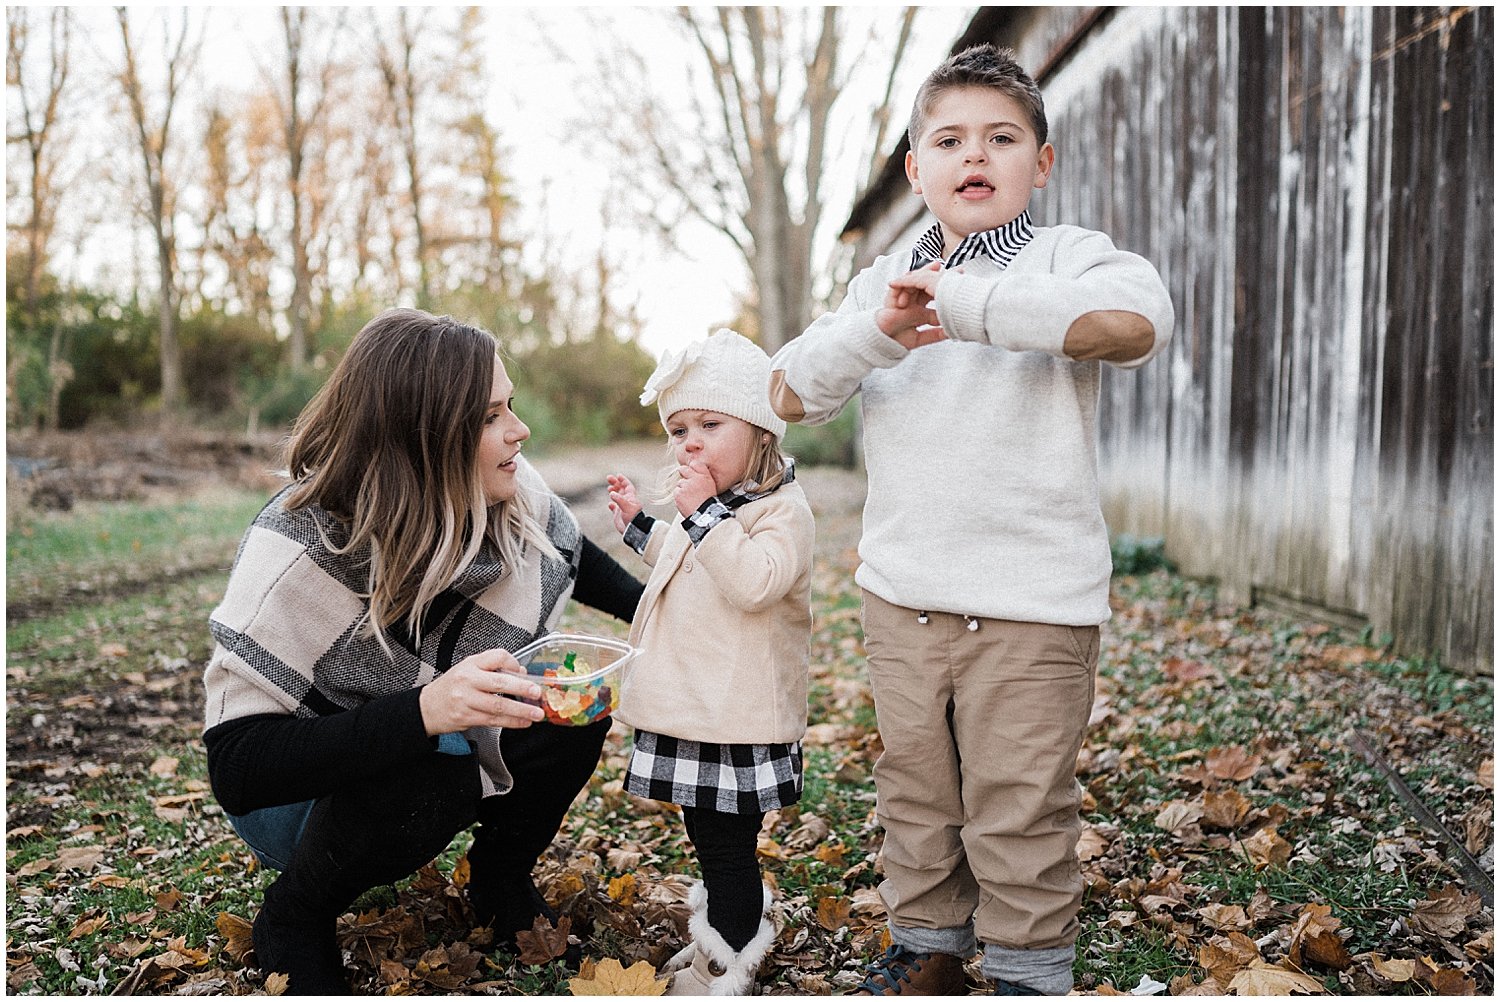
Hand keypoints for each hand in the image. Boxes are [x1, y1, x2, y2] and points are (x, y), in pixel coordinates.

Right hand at [418, 648, 543, 735]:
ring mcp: (466, 700)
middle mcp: (468, 680)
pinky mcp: (466, 717)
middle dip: (522, 688)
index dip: (513, 664)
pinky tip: (522, 722)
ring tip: (536, 714)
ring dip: (521, 711)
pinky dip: (511, 722)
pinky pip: (493, 720)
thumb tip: (521, 672)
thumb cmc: (451, 686)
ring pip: (498, 706)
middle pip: (500, 683)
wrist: (427, 707)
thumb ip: (493, 668)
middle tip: (537, 693)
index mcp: (471, 664)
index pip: (497, 657)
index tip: (524, 672)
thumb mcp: (469, 668)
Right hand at [606, 474, 641, 533]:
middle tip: (608, 478)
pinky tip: (609, 504)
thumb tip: (612, 493)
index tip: (618, 475)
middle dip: (615, 483)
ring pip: (617, 496)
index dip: (623, 480)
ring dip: (613, 491)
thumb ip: (619, 499)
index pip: (627, 486)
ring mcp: (622, 507)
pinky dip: (611, 505)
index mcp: (631, 498)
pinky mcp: (618, 514)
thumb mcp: (627, 507)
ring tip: (609, 488)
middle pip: (621, 489)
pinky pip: (614, 507)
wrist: (633, 530)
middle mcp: (627, 501)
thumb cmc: (633, 518)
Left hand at [674, 460, 716, 516]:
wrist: (705, 515)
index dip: (691, 468)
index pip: (695, 464)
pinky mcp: (679, 493)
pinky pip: (676, 492)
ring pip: (680, 483)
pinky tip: (686, 502)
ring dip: (683, 489)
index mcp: (705, 476)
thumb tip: (694, 468)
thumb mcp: (711, 486)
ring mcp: (686, 485)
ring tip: (690, 498)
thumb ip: (703, 476)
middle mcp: (695, 478)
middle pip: (684, 471)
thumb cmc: (709, 503)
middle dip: (685, 477)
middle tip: (689, 488)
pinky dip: (679, 497)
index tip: (690, 473)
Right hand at [876, 262, 946, 348]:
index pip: (934, 295)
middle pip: (925, 285)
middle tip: (952, 268)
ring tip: (936, 266)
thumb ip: (934, 335)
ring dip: (923, 273)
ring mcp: (901, 299)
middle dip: (936, 275)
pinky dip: (904, 281)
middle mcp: (911, 302)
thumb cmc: (897, 340)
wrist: (880, 344)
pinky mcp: (890, 300)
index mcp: (919, 310)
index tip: (960, 281)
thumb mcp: (920, 338)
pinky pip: (897, 287)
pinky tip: (913, 275)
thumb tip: (951, 334)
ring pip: (913, 282)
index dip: (945, 289)